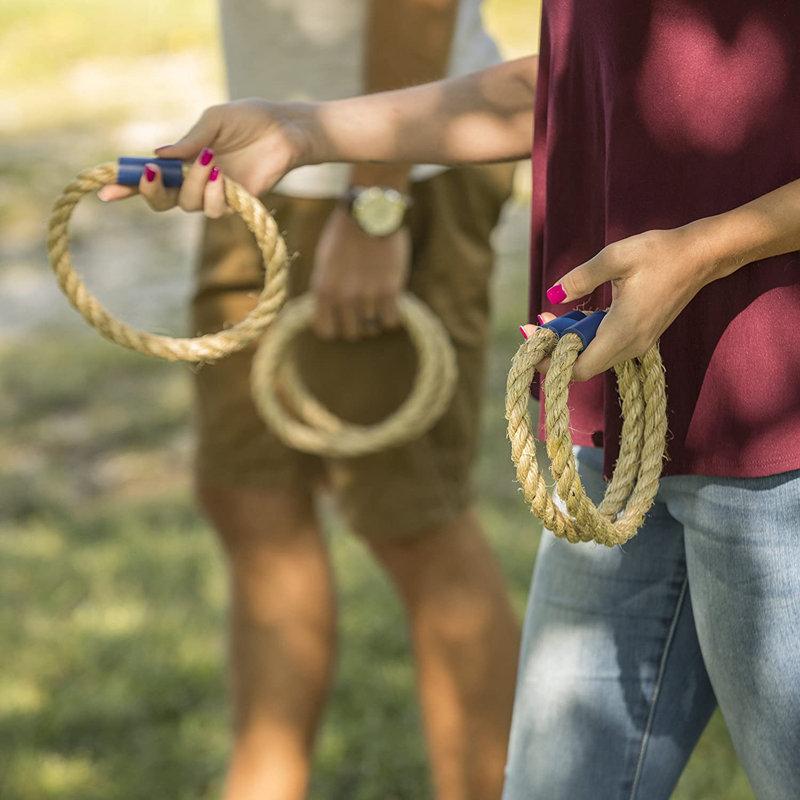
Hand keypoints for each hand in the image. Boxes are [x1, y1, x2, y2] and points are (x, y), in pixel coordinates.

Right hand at [97, 99, 317, 212]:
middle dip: (152, 190)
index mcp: (183, 160)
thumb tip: (158, 155)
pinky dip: (213, 193)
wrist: (285, 130)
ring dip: (193, 184)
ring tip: (210, 160)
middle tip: (156, 173)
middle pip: (161, 201)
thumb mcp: (214, 121)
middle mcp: (194, 182)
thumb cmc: (250, 120)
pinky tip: (223, 176)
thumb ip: (189, 140)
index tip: (105, 191)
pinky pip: (214, 209)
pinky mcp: (235, 204)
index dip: (127, 186)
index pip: (151, 178)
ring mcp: (214, 195)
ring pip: (187, 205)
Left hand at [310, 206, 410, 340]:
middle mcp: (343, 297)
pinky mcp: (390, 291)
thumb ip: (326, 290)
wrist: (369, 212)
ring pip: (371, 329)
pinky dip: (391, 315)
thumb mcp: (324, 263)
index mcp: (322, 290)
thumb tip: (330, 315)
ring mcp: (367, 296)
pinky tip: (389, 301)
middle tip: (361, 309)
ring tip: (375, 300)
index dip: (334, 326)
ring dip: (374, 318)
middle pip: (351, 333)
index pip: (325, 331)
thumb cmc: (344, 235)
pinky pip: (390, 321)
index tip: (340, 318)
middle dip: (356, 324)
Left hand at [522, 224, 718, 380]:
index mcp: (623, 331)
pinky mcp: (641, 336)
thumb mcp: (616, 257)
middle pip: (582, 367)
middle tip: (532, 327)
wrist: (701, 256)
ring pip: (593, 358)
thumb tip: (552, 293)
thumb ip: (581, 278)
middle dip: (554, 351)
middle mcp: (631, 345)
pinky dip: (585, 337)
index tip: (531, 346)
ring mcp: (639, 343)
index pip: (579, 368)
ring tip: (546, 319)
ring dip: (568, 343)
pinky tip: (572, 317)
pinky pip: (606, 347)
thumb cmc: (660, 253)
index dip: (551, 364)